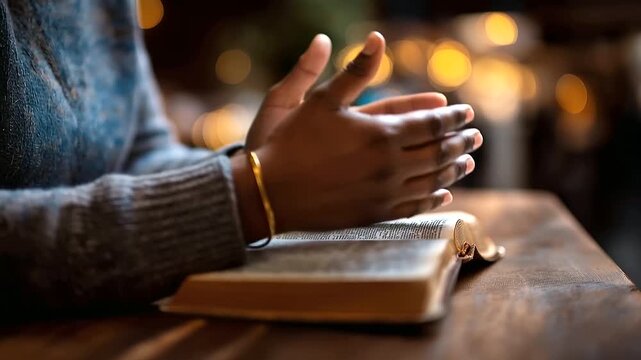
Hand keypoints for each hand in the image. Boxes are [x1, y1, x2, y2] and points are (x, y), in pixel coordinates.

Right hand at [233, 32, 481, 241]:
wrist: (270, 192)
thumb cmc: (291, 143)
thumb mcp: (321, 100)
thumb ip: (354, 71)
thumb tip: (377, 38)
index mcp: (382, 134)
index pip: (431, 123)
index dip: (452, 117)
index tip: (467, 113)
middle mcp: (391, 165)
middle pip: (439, 152)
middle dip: (460, 142)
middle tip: (475, 137)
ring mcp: (385, 193)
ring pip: (432, 180)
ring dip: (454, 170)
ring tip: (467, 163)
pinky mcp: (375, 214)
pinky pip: (415, 207)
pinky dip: (434, 199)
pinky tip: (443, 194)